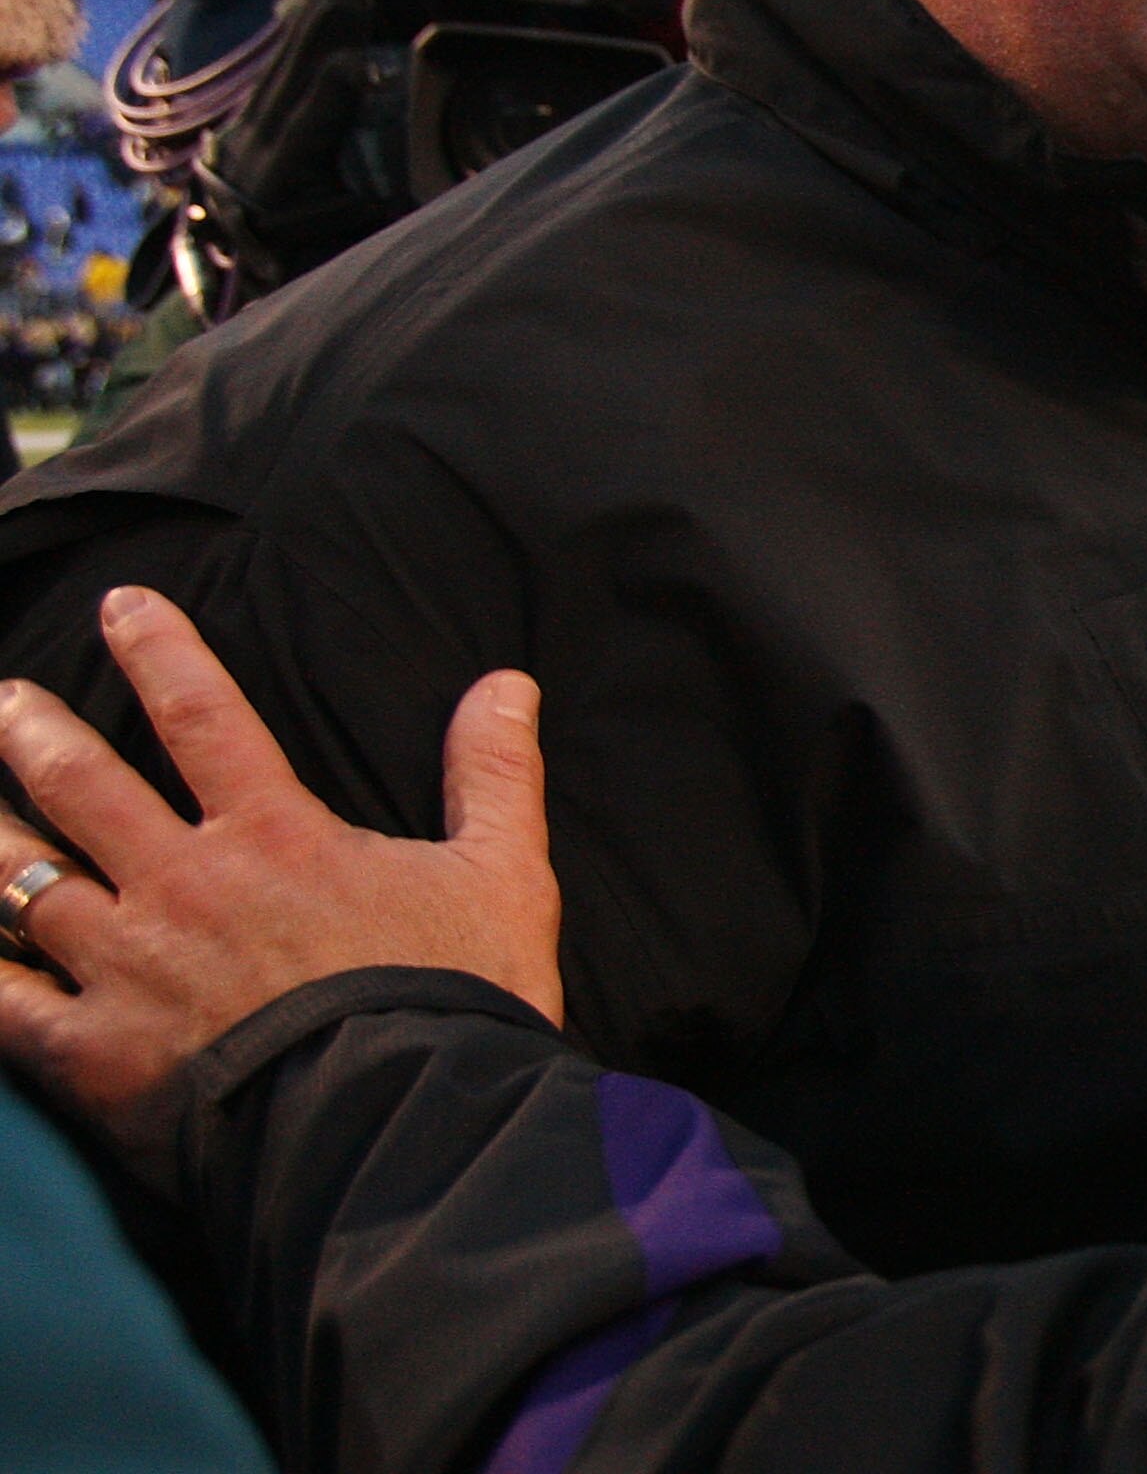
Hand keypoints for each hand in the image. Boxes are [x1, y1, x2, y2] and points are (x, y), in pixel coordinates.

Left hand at [0, 586, 560, 1174]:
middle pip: (84, 787)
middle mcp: (182, 886)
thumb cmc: (457, 998)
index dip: (161, 650)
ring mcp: (127, 969)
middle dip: (32, 733)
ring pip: (24, 884)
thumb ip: (494, 774)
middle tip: (3, 701)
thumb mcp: (503, 874)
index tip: (123, 604)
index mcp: (274, 836)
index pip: (204, 716)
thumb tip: (508, 684)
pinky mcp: (94, 1055)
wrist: (406, 1128)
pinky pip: (3, 1004)